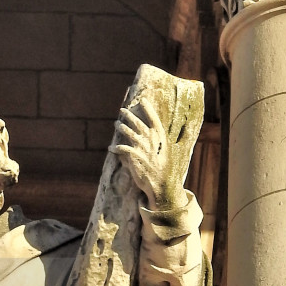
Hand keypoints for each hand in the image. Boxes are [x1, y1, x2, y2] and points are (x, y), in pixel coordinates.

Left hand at [111, 81, 196, 212]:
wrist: (161, 185)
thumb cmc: (166, 170)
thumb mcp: (169, 153)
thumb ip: (166, 142)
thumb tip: (174, 133)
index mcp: (160, 136)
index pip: (153, 118)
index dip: (148, 108)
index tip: (143, 100)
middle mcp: (151, 138)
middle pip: (137, 122)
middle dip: (128, 115)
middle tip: (122, 111)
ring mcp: (142, 146)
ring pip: (127, 131)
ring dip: (120, 127)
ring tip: (116, 124)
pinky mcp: (133, 155)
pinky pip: (121, 148)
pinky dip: (115, 148)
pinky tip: (111, 149)